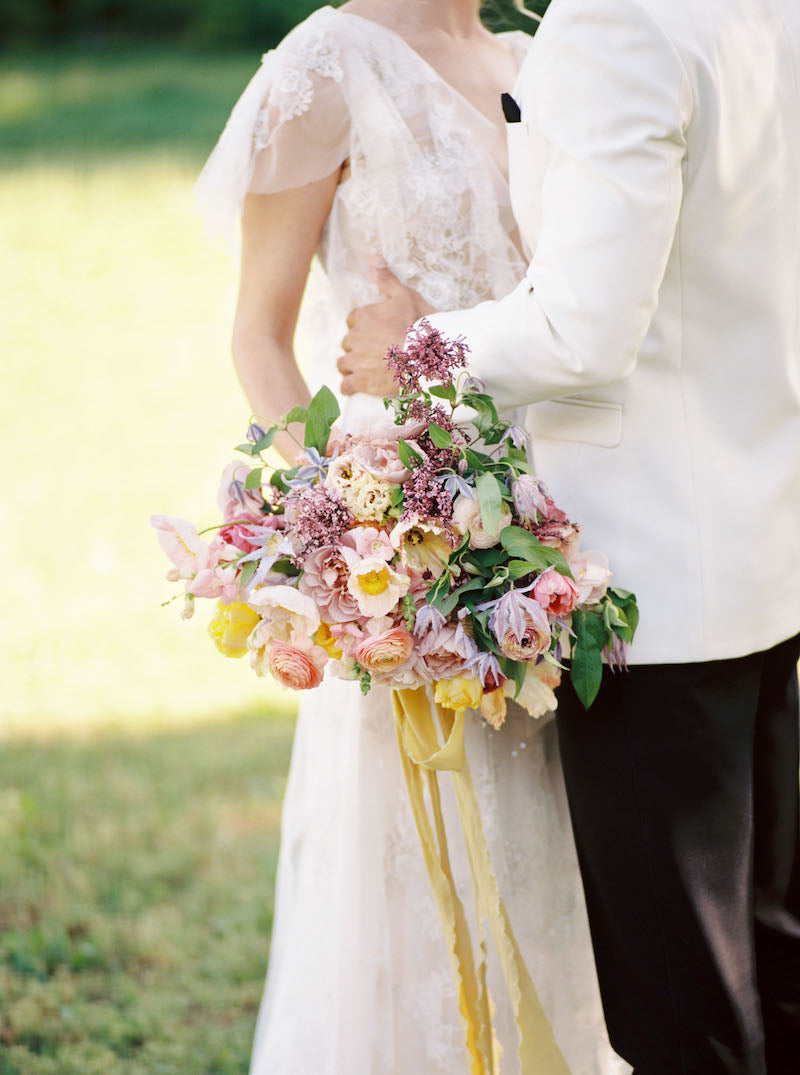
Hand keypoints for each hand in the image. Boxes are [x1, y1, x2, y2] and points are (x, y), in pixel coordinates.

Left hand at [337, 259, 433, 395]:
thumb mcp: (406, 296)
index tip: (377, 333)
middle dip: (358, 347)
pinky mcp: (359, 382)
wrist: (425, 358)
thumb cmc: (418, 326)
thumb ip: (387, 279)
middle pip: (348, 342)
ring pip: (343, 364)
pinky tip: (361, 388)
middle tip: (377, 353)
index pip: (353, 320)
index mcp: (363, 316)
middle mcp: (354, 337)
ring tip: (369, 371)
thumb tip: (373, 257)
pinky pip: (346, 386)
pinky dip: (351, 387)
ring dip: (352, 367)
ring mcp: (355, 360)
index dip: (364, 327)